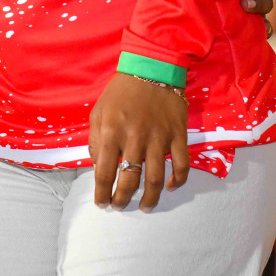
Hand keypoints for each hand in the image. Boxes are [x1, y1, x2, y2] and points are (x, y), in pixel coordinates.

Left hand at [88, 72, 189, 211]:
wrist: (151, 68)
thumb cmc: (120, 92)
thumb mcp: (98, 112)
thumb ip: (94, 139)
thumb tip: (97, 165)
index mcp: (111, 132)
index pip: (104, 172)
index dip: (102, 192)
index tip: (101, 204)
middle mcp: (134, 138)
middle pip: (129, 179)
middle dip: (122, 199)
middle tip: (120, 207)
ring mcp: (159, 138)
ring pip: (156, 178)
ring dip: (150, 198)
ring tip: (144, 207)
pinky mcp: (178, 135)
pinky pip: (181, 165)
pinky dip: (178, 181)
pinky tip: (171, 188)